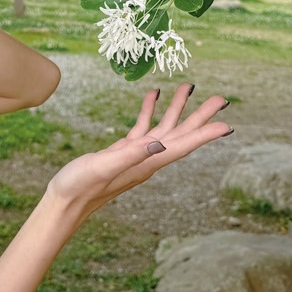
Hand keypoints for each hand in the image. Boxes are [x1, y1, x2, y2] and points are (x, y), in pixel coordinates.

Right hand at [45, 85, 230, 220]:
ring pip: (165, 129)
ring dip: (178, 109)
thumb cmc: (79, 187)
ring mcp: (136, 156)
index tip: (227, 125)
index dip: (205, 135)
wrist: (63, 203)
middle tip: (222, 99)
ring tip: (189, 87)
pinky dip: (150, 110)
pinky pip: (143, 127)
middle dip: (201, 117)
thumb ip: (130, 154)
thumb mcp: (103, 166)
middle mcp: (147, 160)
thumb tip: (159, 144)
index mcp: (146, 163)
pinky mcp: (123, 151)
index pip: (183, 146)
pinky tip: (153, 96)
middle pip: (182, 135)